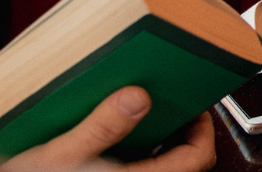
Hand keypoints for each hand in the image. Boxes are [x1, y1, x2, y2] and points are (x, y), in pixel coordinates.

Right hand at [0, 88, 215, 171]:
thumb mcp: (57, 151)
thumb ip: (101, 126)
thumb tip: (139, 97)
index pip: (196, 160)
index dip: (204, 129)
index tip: (196, 104)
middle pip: (186, 165)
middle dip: (185, 133)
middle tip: (177, 103)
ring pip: (164, 168)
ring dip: (165, 142)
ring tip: (152, 110)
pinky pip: (140, 167)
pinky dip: (143, 150)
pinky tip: (124, 128)